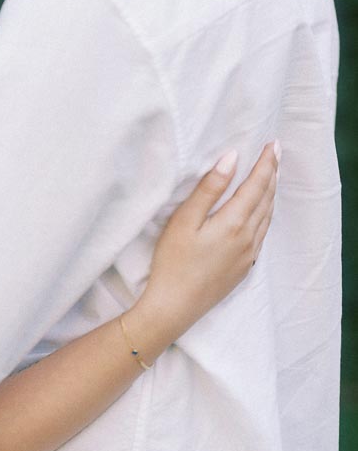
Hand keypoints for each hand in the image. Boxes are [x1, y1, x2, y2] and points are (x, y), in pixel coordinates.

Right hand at [129, 141, 278, 351]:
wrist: (175, 306)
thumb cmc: (173, 261)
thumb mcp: (184, 220)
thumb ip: (209, 188)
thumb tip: (232, 158)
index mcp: (234, 222)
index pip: (257, 185)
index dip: (266, 163)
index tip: (272, 144)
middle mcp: (248, 237)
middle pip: (266, 199)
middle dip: (272, 174)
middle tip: (276, 153)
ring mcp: (249, 254)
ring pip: (267, 216)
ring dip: (271, 193)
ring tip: (271, 176)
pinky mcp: (244, 266)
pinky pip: (262, 233)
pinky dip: (266, 213)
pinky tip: (261, 211)